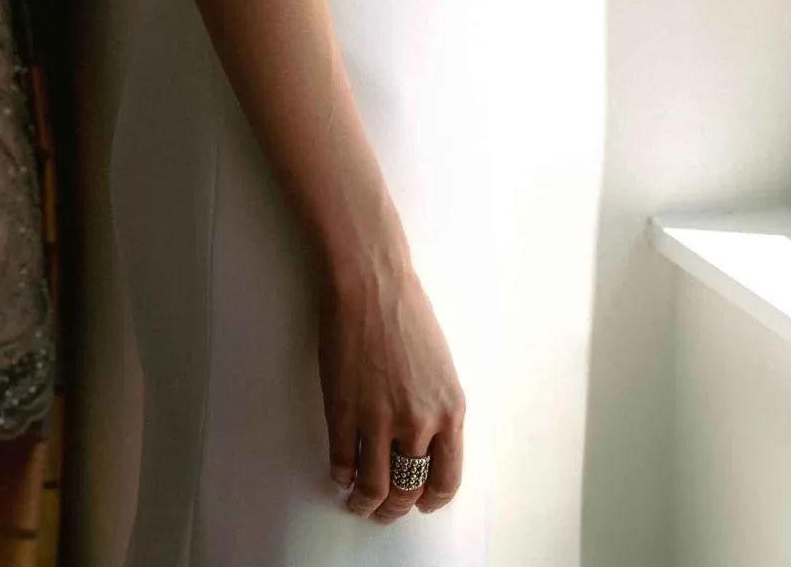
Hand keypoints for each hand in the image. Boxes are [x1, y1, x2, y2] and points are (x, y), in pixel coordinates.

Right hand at [319, 235, 465, 524]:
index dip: (431, 499)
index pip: (447, 480)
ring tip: (358, 501)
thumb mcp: (440, 367)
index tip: (420, 502)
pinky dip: (340, 475)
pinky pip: (342, 462)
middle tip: (384, 509)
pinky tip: (340, 473)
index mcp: (450, 411)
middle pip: (408, 489)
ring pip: (374, 487)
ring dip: (365, 502)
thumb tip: (423, 443)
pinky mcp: (343, 411)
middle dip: (395, 507)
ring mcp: (379, 420)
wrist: (370, 281)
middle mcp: (419, 423)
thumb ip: (436, 408)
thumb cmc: (406, 311)